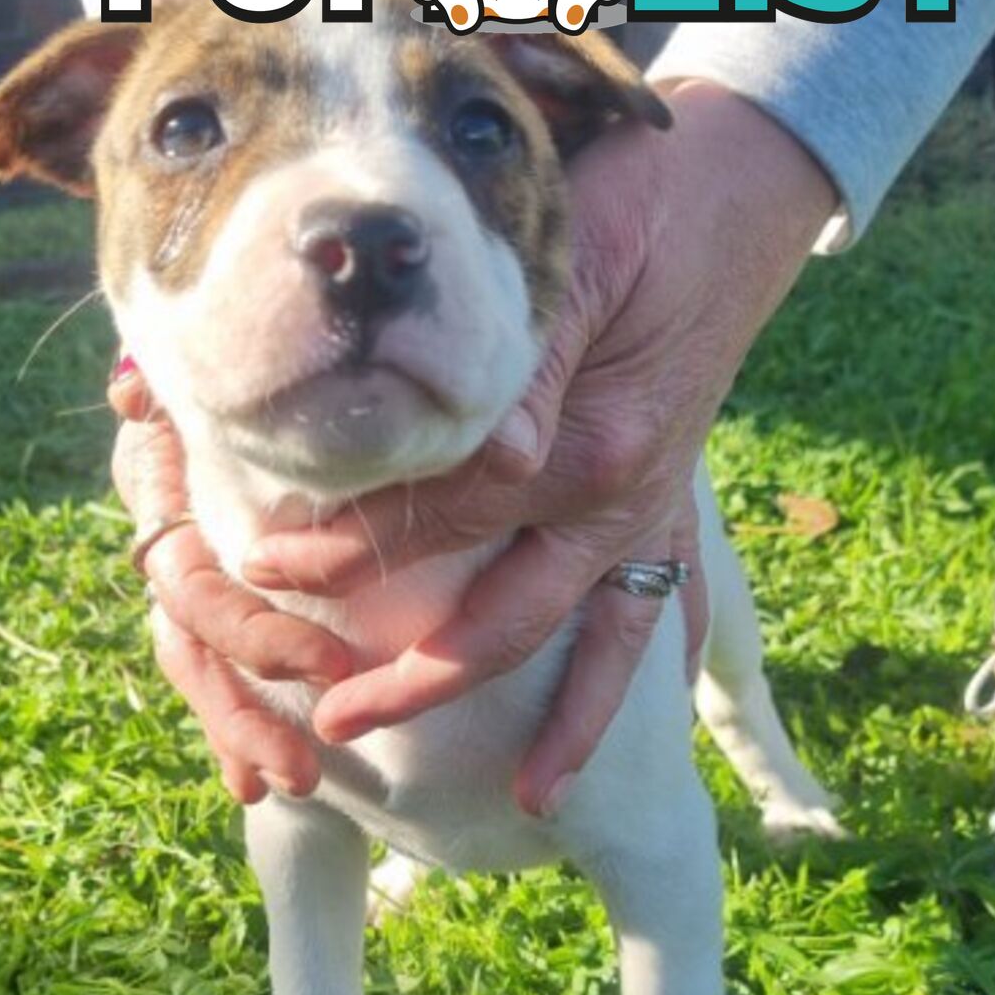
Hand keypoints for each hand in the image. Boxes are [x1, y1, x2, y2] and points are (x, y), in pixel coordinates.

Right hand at [108, 361, 351, 803]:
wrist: (285, 340)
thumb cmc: (261, 344)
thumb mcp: (223, 362)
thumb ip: (175, 377)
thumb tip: (131, 395)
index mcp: (167, 486)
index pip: (193, 581)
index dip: (250, 629)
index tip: (325, 663)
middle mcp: (169, 536)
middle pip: (194, 641)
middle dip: (244, 706)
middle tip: (305, 765)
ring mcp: (189, 570)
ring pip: (197, 665)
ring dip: (237, 728)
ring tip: (293, 784)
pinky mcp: (222, 597)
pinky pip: (215, 672)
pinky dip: (232, 729)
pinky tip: (250, 787)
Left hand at [240, 83, 836, 814]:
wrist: (731, 192)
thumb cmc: (624, 206)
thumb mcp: (564, 261)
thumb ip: (521, 367)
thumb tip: (494, 461)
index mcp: (583, 440)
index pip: (444, 517)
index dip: (348, 546)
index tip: (263, 564)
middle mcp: (623, 497)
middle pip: (505, 616)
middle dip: (413, 673)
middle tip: (331, 719)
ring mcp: (651, 514)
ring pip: (590, 646)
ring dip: (552, 724)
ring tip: (516, 802)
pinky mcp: (669, 512)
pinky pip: (659, 622)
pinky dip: (626, 694)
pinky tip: (580, 766)